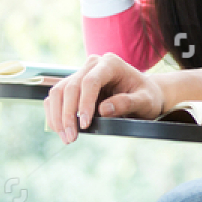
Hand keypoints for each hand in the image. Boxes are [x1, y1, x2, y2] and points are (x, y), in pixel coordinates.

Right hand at [45, 53, 164, 143]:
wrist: (143, 94)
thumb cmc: (146, 96)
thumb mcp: (145, 101)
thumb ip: (128, 103)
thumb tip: (103, 110)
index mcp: (111, 63)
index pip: (90, 81)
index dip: (84, 103)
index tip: (85, 125)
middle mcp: (93, 65)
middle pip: (71, 87)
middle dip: (68, 115)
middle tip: (71, 137)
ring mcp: (80, 73)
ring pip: (58, 92)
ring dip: (58, 117)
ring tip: (66, 137)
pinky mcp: (73, 85)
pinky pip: (56, 98)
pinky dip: (54, 114)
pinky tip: (60, 130)